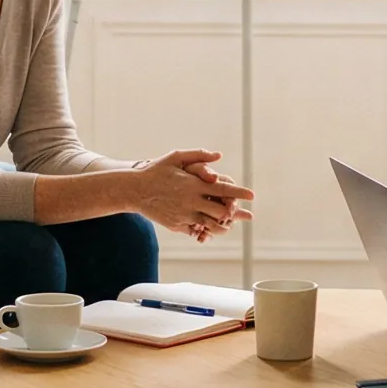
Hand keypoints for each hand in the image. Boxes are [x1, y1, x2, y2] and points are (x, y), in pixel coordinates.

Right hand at [136, 149, 255, 241]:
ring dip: (223, 224)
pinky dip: (206, 230)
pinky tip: (211, 227)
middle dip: (233, 212)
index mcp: (193, 184)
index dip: (239, 193)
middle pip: (222, 211)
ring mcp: (184, 215)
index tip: (252, 196)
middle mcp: (191, 201)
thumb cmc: (156, 171)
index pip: (223, 189)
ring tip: (229, 222)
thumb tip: (219, 156)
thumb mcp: (176, 157)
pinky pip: (197, 231)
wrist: (134, 190)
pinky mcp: (177, 225)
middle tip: (238, 210)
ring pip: (212, 225)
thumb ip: (199, 156)